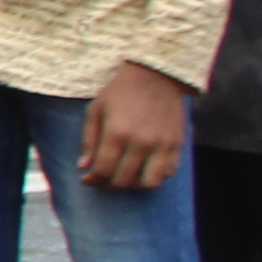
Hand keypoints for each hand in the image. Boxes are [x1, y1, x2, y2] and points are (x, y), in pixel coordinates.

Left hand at [80, 60, 189, 192]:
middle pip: (124, 180)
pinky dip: (156, 176)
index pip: (104, 170)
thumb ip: (89, 140)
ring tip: (125, 177)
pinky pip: (169, 173)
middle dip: (109, 184)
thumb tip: (84, 167)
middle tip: (103, 179)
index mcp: (117, 132)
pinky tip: (145, 168)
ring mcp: (162, 145)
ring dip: (135, 185)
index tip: (87, 179)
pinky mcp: (177, 144)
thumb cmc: (120, 91)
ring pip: (150, 183)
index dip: (93, 179)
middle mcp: (141, 142)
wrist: (155, 75)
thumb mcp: (96, 109)